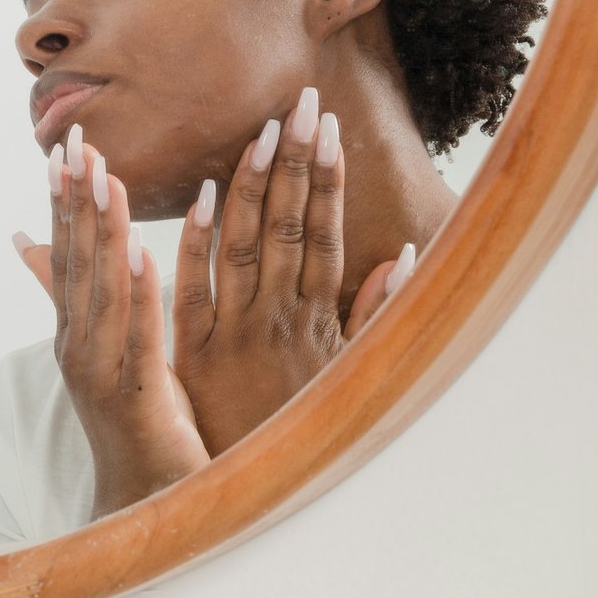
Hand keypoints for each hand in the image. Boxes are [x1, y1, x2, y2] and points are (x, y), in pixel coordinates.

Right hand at [44, 125, 210, 516]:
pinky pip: (137, 332)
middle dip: (77, 199)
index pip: (66, 255)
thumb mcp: (104, 351)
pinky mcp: (136, 394)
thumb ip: (71, 298)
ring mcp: (101, 370)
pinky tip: (137, 249)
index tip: (64, 149)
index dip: (64, 201)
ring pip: (101, 287)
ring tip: (105, 177)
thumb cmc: (135, 426)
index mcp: (75, 332)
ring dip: (102, 230)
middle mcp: (79, 346)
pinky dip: (134, 290)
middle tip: (77, 141)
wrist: (144, 507)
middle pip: (76, 261)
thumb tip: (25, 243)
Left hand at [167, 87, 405, 455]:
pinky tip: (201, 197)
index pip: (323, 234)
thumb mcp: (346, 376)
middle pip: (289, 226)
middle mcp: (279, 318)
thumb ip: (371, 315)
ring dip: (253, 185)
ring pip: (247, 246)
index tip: (329, 129)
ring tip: (264, 130)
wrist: (251, 495)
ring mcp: (237, 332)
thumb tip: (403, 255)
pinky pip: (194, 289)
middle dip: (297, 163)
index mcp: (314, 319)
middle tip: (304, 102)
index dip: (327, 180)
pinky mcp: (195, 353)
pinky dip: (198, 242)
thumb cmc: (298, 432)